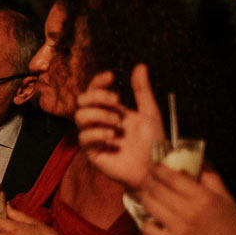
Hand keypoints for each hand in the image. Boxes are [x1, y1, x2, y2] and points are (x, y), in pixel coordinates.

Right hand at [75, 65, 164, 190]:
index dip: (98, 82)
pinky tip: (114, 138)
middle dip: (97, 97)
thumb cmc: (154, 143)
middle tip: (116, 101)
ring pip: (80, 117)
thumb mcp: (150, 112)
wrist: (155, 168)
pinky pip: (84, 138)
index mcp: (111, 110)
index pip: (94, 91)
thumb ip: (142, 90)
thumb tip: (140, 66)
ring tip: (118, 124)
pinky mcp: (92, 152)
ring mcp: (94, 137)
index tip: (111, 77)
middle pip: (82, 101)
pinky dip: (99, 134)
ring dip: (99, 115)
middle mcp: (100, 122)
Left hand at [138, 164, 235, 234]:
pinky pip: (148, 230)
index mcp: (203, 197)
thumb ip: (209, 177)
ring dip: (145, 197)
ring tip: (147, 195)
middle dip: (148, 180)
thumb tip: (195, 161)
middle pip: (155, 188)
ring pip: (149, 205)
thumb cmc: (235, 227)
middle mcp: (189, 211)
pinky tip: (153, 220)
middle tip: (148, 178)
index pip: (170, 176)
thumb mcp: (226, 197)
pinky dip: (147, 223)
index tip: (154, 165)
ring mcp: (179, 229)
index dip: (157, 168)